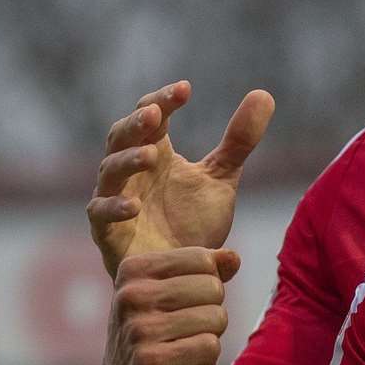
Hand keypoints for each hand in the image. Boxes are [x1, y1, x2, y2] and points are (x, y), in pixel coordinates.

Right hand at [87, 81, 274, 277]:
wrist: (184, 275)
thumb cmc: (194, 223)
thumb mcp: (222, 177)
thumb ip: (239, 140)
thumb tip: (264, 94)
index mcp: (156, 152)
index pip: (152, 115)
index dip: (164, 100)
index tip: (186, 89)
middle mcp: (131, 172)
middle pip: (122, 136)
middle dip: (136, 123)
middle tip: (155, 114)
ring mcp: (116, 199)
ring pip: (109, 171)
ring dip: (127, 161)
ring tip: (152, 156)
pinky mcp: (107, 232)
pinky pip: (100, 214)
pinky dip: (114, 207)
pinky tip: (135, 206)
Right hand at [97, 246, 239, 364]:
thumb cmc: (156, 337)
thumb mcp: (172, 295)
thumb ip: (206, 271)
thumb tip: (233, 258)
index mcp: (131, 269)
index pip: (203, 259)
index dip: (207, 284)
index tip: (183, 305)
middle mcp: (130, 296)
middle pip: (213, 288)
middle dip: (211, 312)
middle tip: (184, 331)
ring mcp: (138, 330)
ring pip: (217, 318)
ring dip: (209, 337)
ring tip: (181, 348)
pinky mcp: (152, 363)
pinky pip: (211, 347)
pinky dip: (205, 359)